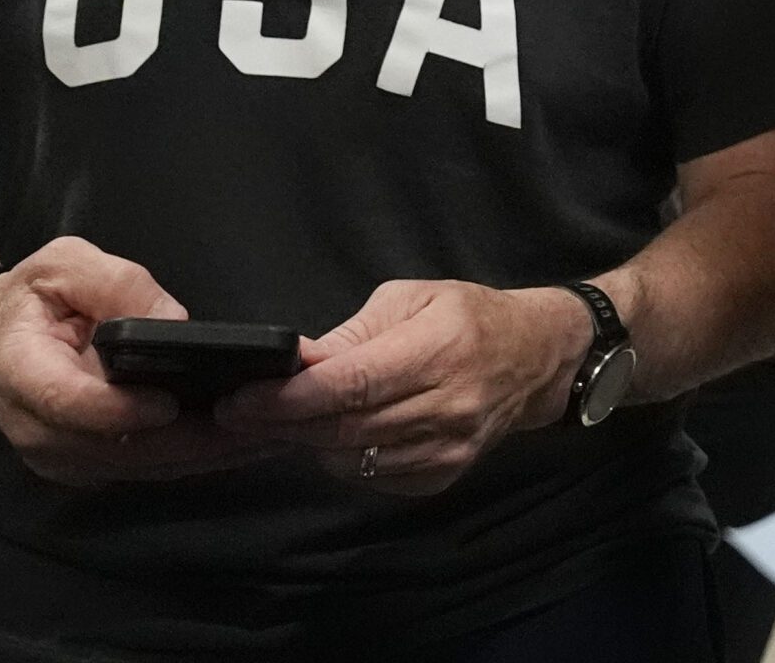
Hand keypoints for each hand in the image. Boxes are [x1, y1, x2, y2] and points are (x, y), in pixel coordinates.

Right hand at [0, 237, 275, 484]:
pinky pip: (144, 469)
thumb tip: (173, 320)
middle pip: (117, 448)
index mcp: (22, 369)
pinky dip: (194, 459)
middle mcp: (37, 426)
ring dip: (205, 457)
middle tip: (260, 424)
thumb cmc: (33, 296)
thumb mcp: (67, 265)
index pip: (66, 401)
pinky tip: (243, 444)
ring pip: (138, 467)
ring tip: (269, 435)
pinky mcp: (86, 465)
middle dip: (191, 441)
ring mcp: (61, 454)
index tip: (170, 402)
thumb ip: (116, 284)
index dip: (119, 409)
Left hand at [217, 280, 585, 495]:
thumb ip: (352, 333)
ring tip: (284, 421)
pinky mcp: (444, 475)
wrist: (536, 357)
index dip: (289, 398)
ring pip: (353, 460)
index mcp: (439, 348)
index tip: (242, 399)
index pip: (351, 385)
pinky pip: (374, 477)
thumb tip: (294, 362)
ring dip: (308, 443)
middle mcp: (447, 405)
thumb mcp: (411, 298)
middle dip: (282, 423)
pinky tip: (336, 434)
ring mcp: (448, 447)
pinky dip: (343, 459)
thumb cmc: (469, 316)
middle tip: (239, 414)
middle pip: (344, 428)